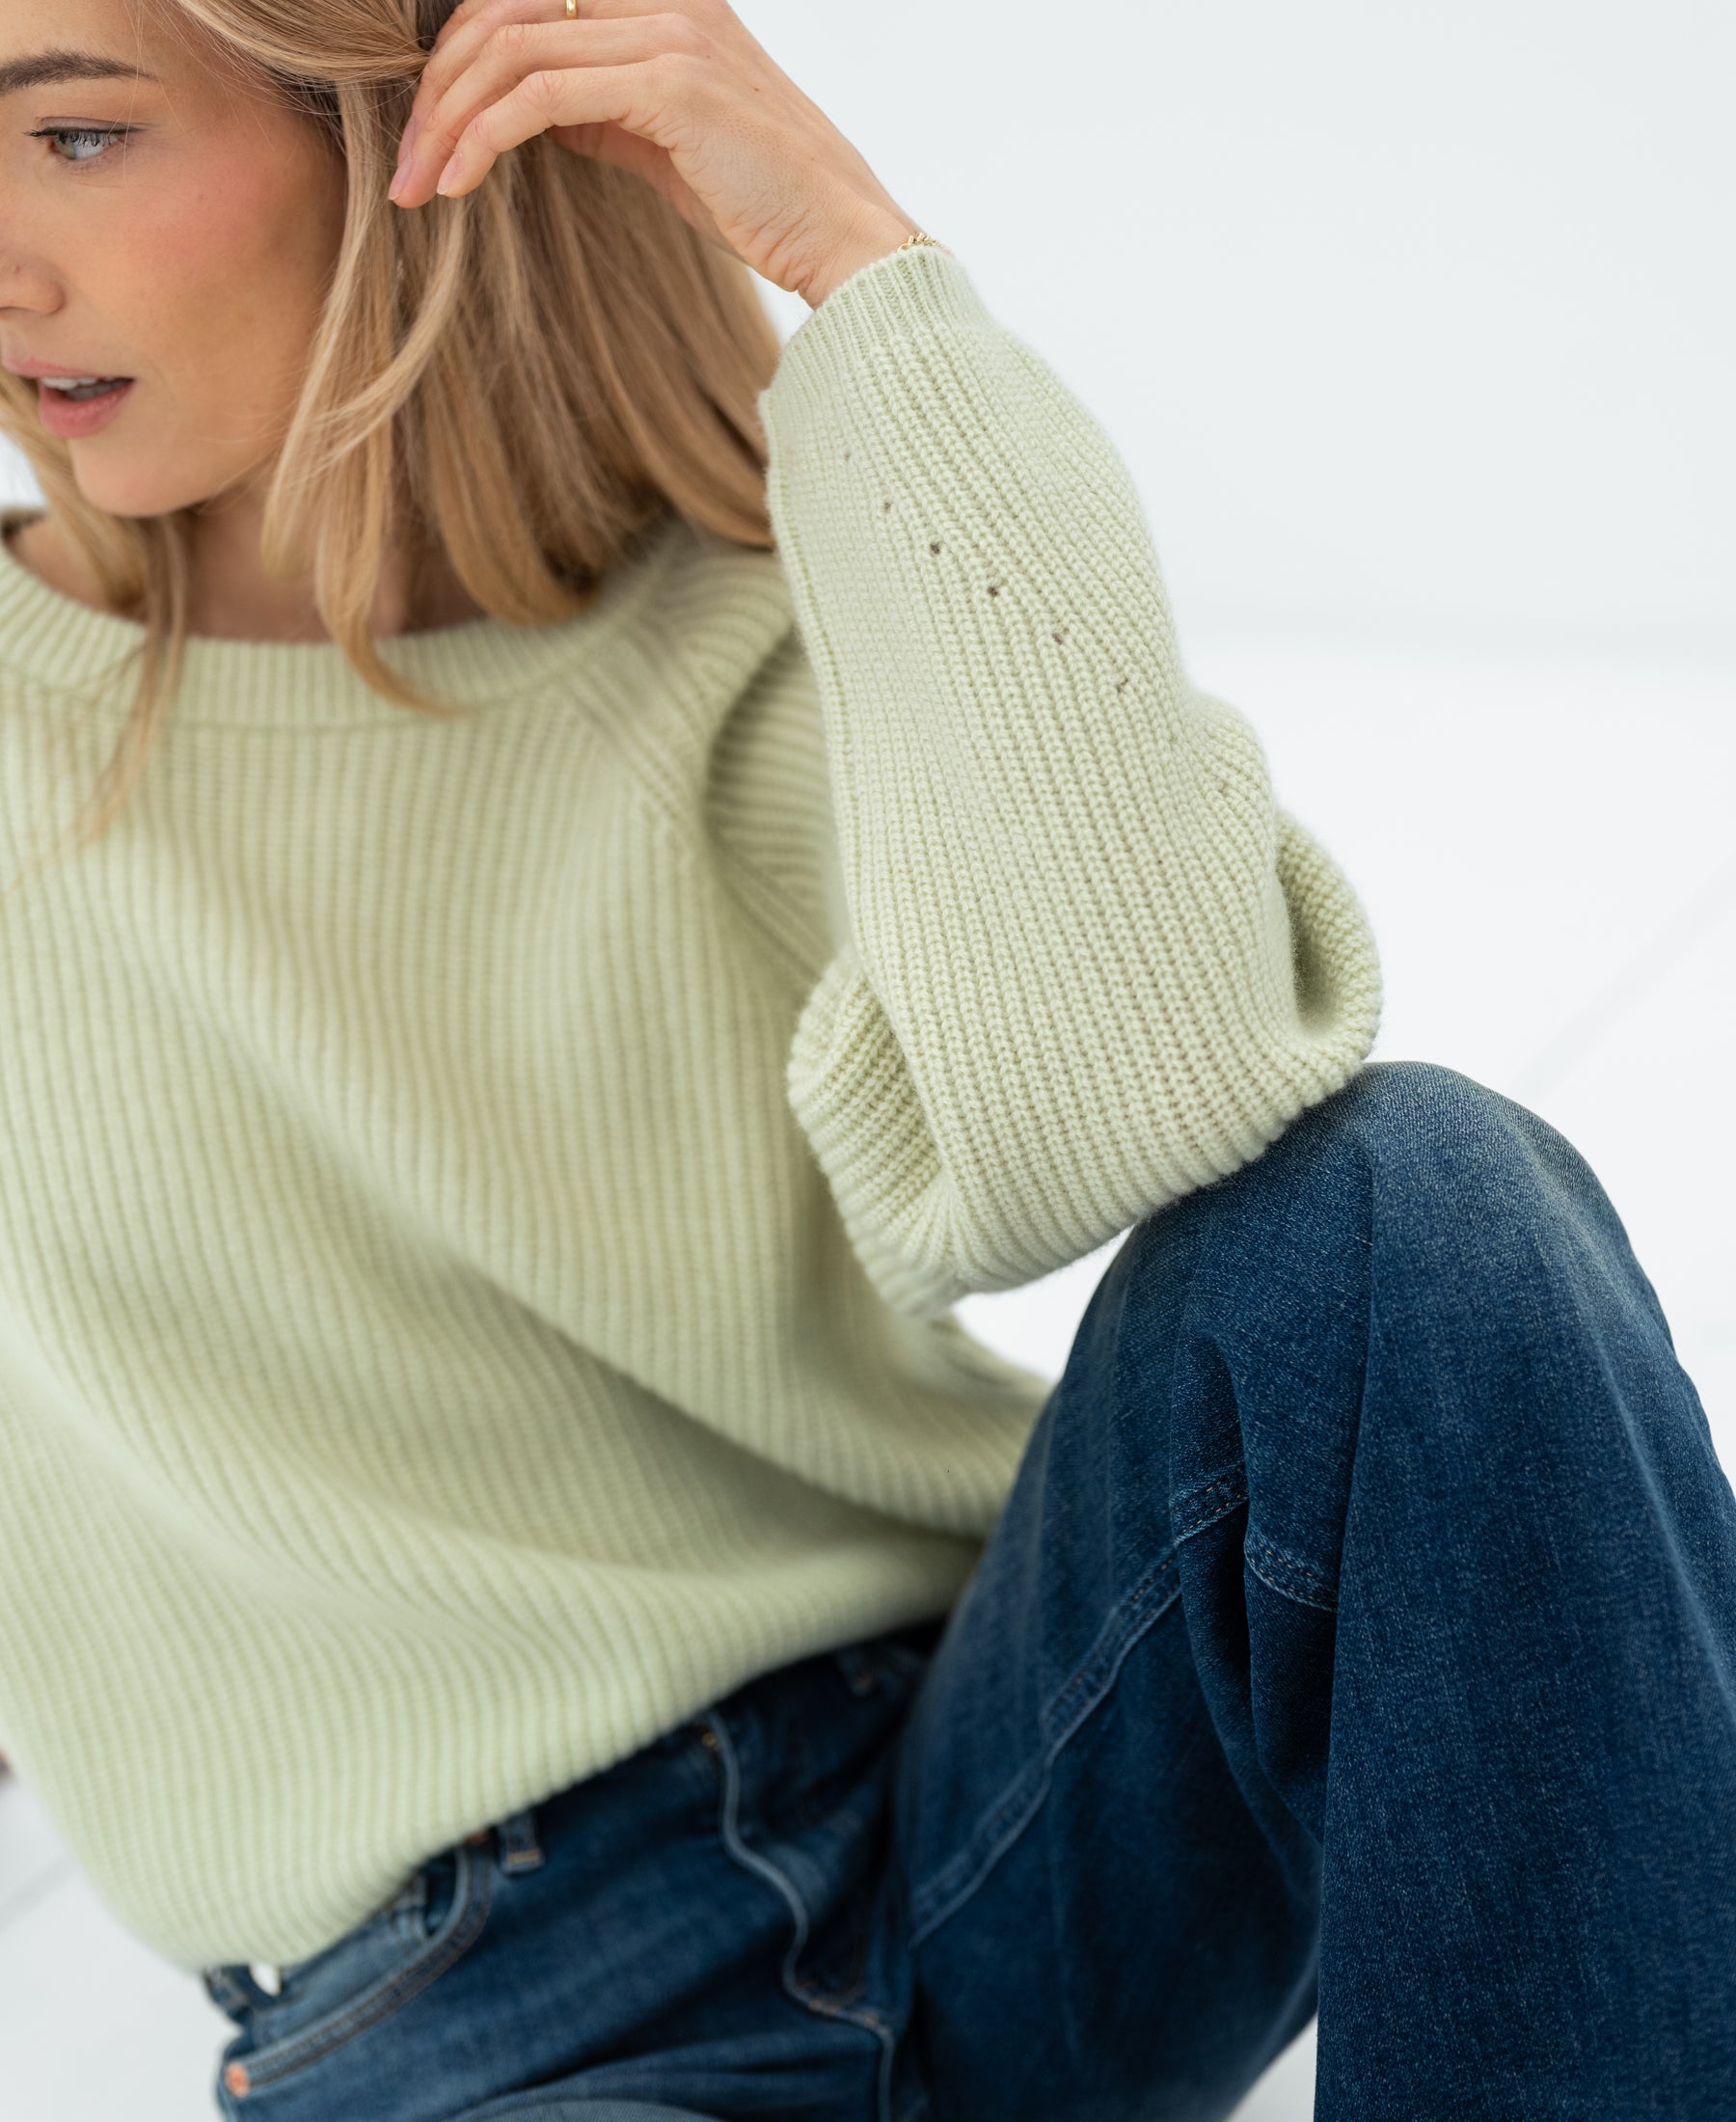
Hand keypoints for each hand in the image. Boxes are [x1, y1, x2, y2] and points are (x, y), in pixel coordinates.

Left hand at [389, 0, 921, 308]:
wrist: (843, 238)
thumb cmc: (763, 203)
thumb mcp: (667, 144)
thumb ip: (603, 110)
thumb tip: (533, 112)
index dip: (459, 59)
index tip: (429, 133)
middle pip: (501, 13)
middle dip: (435, 90)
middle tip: (406, 167)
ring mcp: (667, 32)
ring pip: (509, 50)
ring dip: (447, 123)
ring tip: (420, 187)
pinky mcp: (668, 84)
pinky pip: (540, 95)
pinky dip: (484, 139)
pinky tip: (460, 184)